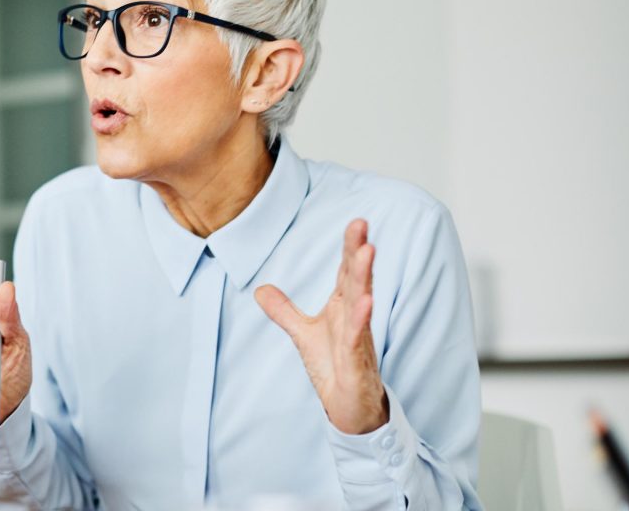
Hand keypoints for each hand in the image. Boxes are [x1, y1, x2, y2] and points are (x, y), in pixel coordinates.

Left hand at [254, 219, 388, 434]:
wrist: (350, 407)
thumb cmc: (335, 366)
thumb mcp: (303, 333)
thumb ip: (284, 311)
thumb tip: (260, 289)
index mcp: (343, 307)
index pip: (347, 271)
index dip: (350, 247)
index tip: (356, 221)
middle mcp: (354, 317)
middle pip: (357, 279)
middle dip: (359, 251)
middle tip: (362, 224)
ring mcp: (359, 338)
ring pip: (362, 301)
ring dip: (364, 277)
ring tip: (368, 251)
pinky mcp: (357, 361)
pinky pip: (358, 337)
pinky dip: (361, 319)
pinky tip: (366, 301)